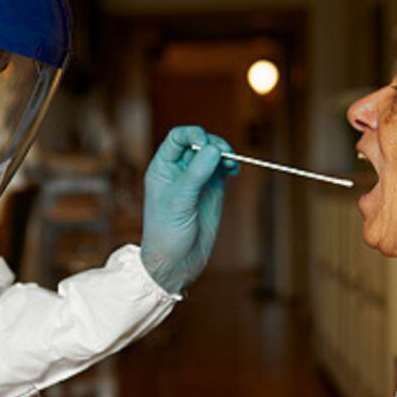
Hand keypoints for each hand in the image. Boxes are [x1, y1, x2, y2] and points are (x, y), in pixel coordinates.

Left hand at [140, 126, 237, 293]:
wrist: (175, 262)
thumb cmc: (166, 232)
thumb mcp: (179, 201)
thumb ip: (196, 174)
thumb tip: (213, 148)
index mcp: (162, 168)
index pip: (177, 138)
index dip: (193, 134)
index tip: (205, 142)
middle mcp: (179, 170)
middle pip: (199, 143)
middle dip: (213, 144)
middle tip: (225, 154)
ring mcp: (197, 180)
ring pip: (213, 154)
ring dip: (224, 153)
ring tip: (231, 163)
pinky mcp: (212, 191)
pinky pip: (222, 169)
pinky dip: (230, 165)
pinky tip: (234, 170)